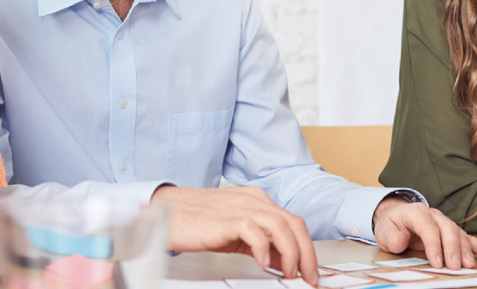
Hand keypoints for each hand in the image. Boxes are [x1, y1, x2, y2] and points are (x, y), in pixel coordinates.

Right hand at [151, 186, 318, 285]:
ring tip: (289, 274)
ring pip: (280, 225)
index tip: (310, 271)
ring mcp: (240, 206)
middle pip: (294, 223)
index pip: (293, 222)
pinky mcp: (226, 218)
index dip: (306, 248)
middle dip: (306, 254)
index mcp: (257, 200)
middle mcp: (253, 200)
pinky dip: (263, 249)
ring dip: (291, 253)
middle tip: (308, 277)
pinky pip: (254, 231)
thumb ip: (260, 243)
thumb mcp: (236, 233)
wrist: (167, 213)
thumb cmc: (197, 222)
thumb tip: (282, 262)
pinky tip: (264, 265)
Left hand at [373, 199, 476, 269]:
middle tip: (456, 267)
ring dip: (466, 251)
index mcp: (416, 212)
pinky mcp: (452, 233)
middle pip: (447, 229)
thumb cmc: (392, 227)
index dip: (434, 245)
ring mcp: (445, 222)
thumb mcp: (384, 232)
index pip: (428, 227)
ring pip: (459, 234)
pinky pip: (470, 239)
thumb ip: (391, 237)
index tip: (437, 263)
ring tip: (470, 266)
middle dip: (453, 249)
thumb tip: (400, 242)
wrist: (396, 219)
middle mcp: (434, 215)